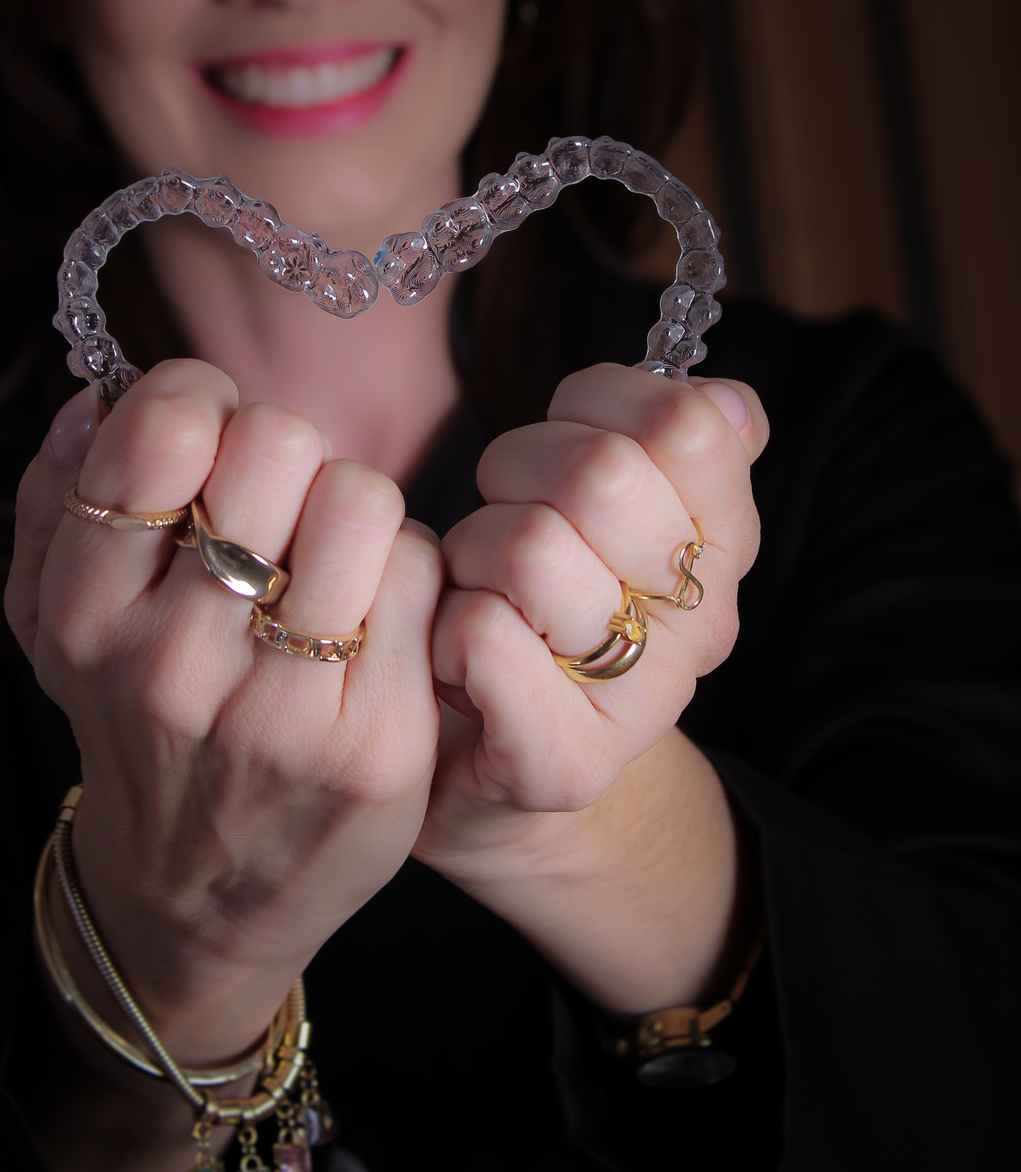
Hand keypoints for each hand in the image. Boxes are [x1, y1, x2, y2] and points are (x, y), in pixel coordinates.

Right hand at [6, 359, 442, 1065]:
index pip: (164, 429)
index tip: (211, 432)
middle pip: (277, 445)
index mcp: (88, 615)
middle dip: (286, 451)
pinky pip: (420, 574)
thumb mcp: (53, 624)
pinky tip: (370, 617)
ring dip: (354, 509)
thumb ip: (52, 500)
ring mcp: (283, 711)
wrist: (199, 899)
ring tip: (329, 556)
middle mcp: (176, 663)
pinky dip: (404, 573)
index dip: (203, 396)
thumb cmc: (138, 723)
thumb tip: (94, 399)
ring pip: (361, 500)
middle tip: (277, 503)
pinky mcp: (377, 743)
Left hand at [412, 363, 766, 1011]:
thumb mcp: (604, 507)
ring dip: (471, 552)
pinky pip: (483, 636)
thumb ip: (661, 439)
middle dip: (518, 468)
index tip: (565, 431)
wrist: (503, 772)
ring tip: (476, 588)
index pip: (688, 423)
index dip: (598, 400)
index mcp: (723, 546)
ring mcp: (644, 700)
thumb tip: (727, 402)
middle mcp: (703, 625)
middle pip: (602, 474)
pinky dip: (445, 625)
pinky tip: (456, 653)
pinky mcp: (568, 762)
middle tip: (502, 512)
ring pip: (530, 549)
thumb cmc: (539, 607)